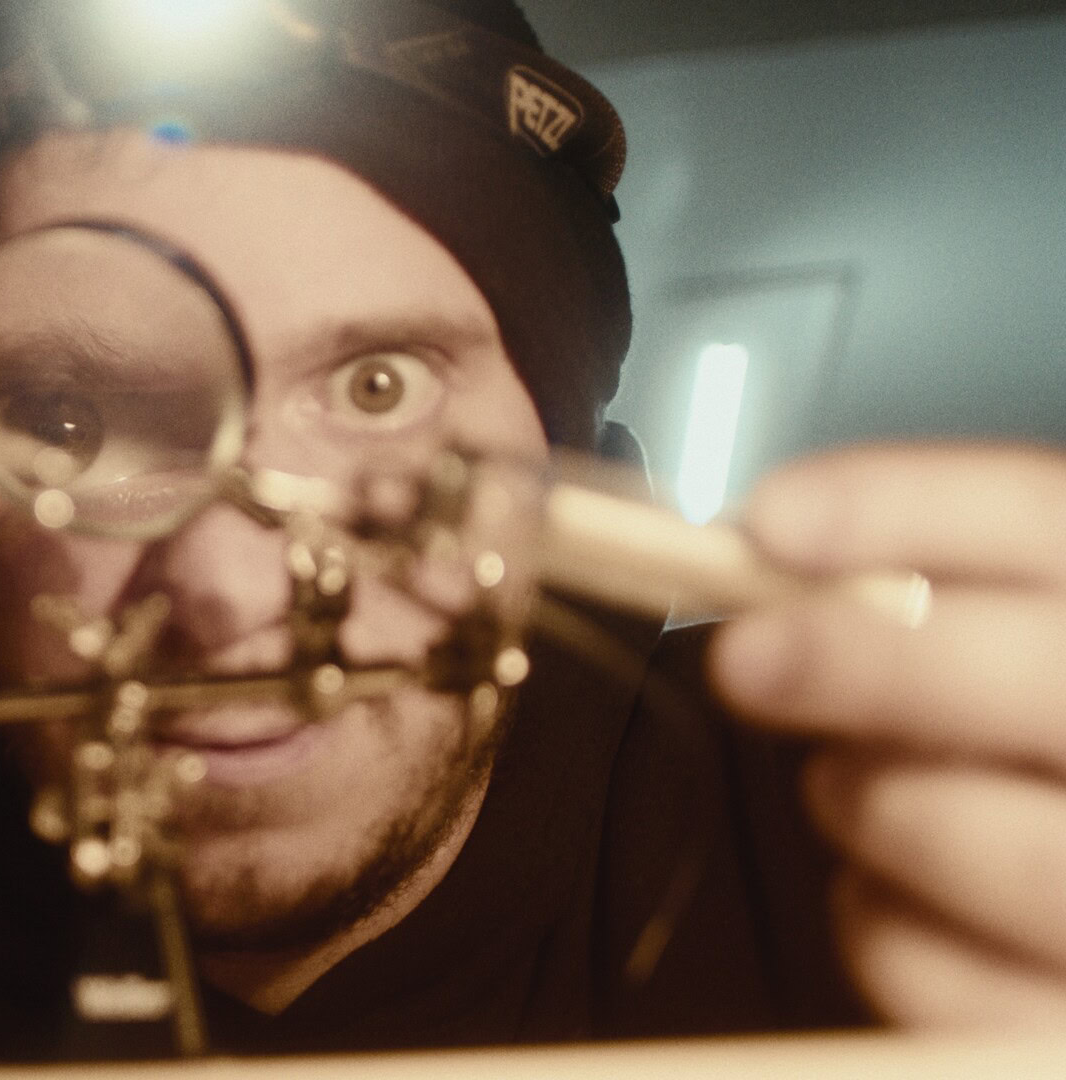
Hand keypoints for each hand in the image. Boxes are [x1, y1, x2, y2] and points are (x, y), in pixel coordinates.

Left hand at [709, 443, 1065, 1028]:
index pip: (1052, 517)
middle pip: (1042, 682)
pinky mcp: (1064, 1032)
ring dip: (868, 801)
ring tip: (851, 790)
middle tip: (746, 657)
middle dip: (868, 660)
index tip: (774, 518)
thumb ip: (942, 602)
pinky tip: (888, 893)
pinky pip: (935, 972)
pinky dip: (874, 923)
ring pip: (980, 838)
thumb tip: (776, 555)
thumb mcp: (1018, 652)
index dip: (911, 506)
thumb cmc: (1036, 759)